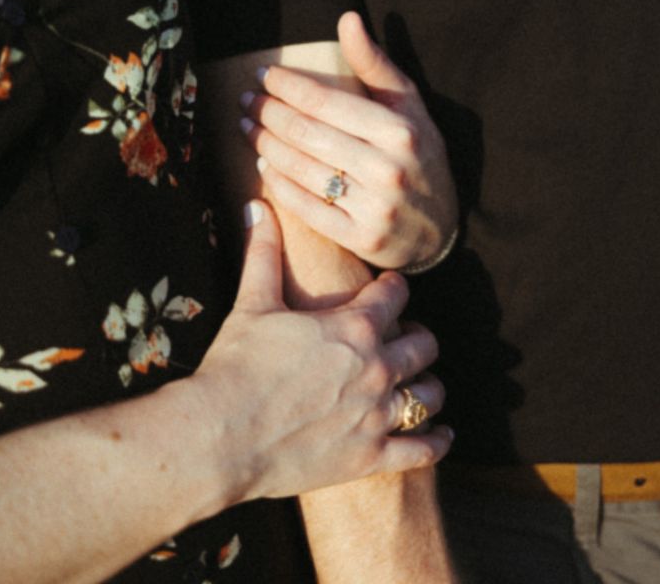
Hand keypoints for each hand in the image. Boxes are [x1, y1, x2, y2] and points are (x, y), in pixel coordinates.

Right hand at [192, 200, 452, 504]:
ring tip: (420, 383)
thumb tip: (256, 203)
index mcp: (355, 326)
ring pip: (430, 393)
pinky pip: (423, 450)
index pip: (396, 295)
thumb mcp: (252, 302)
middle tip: (403, 336)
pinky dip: (436, 441)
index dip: (394, 288)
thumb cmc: (236, 364)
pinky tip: (440, 434)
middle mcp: (378, 366)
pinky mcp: (372, 456)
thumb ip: (264, 251)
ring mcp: (378, 414)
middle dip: (416, 335)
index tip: (389, 288)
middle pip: (423, 343)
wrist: (219, 435)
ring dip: (428, 384)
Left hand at [238, 12, 457, 268]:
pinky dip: (279, 184)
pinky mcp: (362, 239)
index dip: (286, 85)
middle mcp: (388, 169)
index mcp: (400, 131)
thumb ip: (375, 65)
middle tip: (246, 101)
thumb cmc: (419, 156)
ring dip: (265, 145)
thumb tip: (346, 18)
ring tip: (247, 128)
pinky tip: (264, 165)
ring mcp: (375, 208)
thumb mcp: (409, 107)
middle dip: (267, 113)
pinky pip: (306, 208)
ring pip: (301, 169)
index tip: (263, 75)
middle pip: (306, 133)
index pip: (325, 101)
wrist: (441, 228)